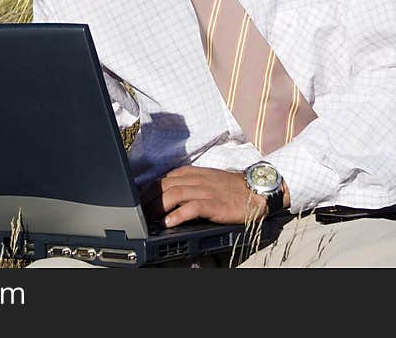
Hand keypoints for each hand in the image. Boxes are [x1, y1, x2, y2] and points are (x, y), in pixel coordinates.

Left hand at [138, 165, 269, 227]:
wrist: (257, 190)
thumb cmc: (231, 189)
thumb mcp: (207, 180)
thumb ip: (188, 184)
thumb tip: (167, 195)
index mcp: (193, 173)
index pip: (163, 179)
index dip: (147, 190)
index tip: (137, 201)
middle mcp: (197, 179)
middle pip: (164, 186)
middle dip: (148, 200)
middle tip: (138, 213)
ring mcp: (206, 190)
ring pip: (174, 194)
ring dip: (158, 207)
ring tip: (148, 219)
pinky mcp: (215, 203)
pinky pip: (192, 207)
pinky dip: (178, 214)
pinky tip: (169, 223)